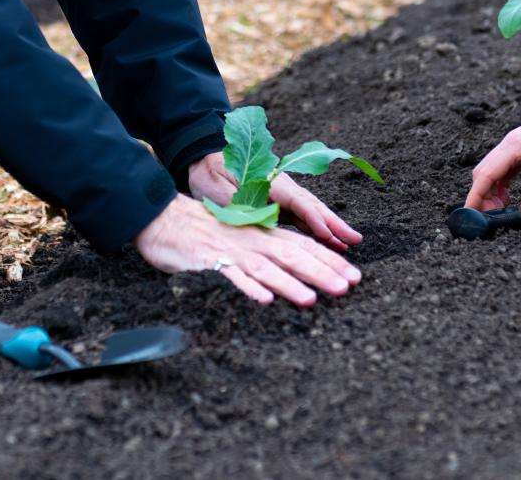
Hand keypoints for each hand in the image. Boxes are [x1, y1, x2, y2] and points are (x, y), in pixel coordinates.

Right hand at [135, 194, 361, 306]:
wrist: (165, 219)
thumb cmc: (205, 231)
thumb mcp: (243, 239)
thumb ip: (268, 253)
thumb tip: (298, 268)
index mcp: (264, 236)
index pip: (304, 246)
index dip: (331, 260)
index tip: (356, 277)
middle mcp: (254, 242)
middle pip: (294, 256)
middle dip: (322, 272)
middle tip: (349, 287)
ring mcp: (233, 252)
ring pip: (266, 268)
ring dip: (289, 283)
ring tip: (311, 299)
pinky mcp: (209, 262)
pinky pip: (231, 276)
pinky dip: (248, 287)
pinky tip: (264, 300)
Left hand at [188, 152, 362, 250]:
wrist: (203, 156)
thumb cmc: (210, 172)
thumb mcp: (220, 191)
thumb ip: (242, 206)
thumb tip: (263, 224)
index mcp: (270, 181)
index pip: (298, 203)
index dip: (315, 220)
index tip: (330, 235)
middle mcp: (281, 186)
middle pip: (313, 207)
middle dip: (334, 224)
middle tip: (355, 239)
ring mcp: (281, 194)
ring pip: (310, 212)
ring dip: (330, 227)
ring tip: (348, 243)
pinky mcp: (276, 201)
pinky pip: (301, 216)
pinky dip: (315, 227)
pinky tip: (327, 239)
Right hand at [466, 95, 520, 218]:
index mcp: (514, 145)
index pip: (485, 174)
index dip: (475, 196)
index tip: (471, 215)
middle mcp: (510, 144)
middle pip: (483, 172)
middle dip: (481, 196)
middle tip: (490, 217)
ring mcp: (515, 146)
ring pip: (492, 171)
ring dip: (491, 191)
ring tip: (501, 210)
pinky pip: (504, 169)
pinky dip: (501, 185)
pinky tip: (508, 197)